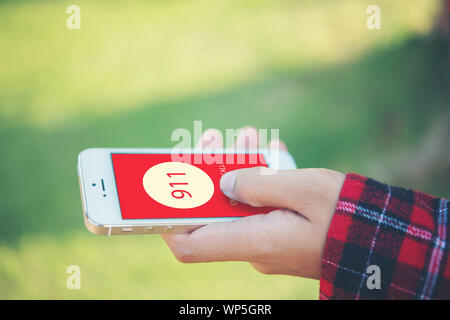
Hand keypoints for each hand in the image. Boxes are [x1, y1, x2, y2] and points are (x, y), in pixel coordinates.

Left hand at [162, 127, 344, 278]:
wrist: (383, 241)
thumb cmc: (347, 216)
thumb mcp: (304, 189)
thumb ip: (258, 184)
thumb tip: (223, 183)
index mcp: (254, 241)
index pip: (190, 243)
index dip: (166, 219)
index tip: (162, 187)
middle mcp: (253, 246)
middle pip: (213, 212)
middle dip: (208, 173)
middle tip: (215, 139)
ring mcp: (266, 241)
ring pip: (237, 205)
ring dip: (237, 170)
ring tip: (250, 137)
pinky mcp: (279, 234)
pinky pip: (258, 207)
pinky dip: (258, 182)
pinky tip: (270, 154)